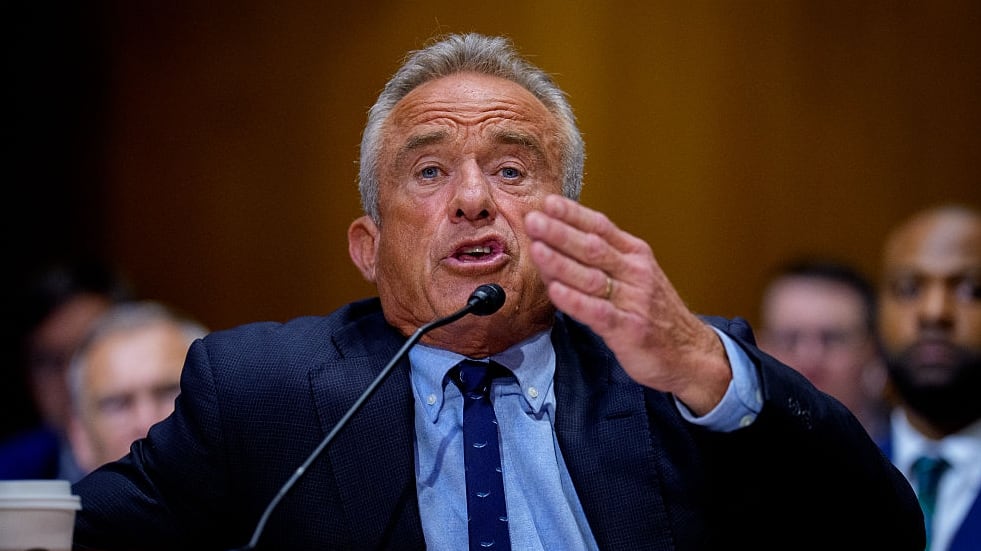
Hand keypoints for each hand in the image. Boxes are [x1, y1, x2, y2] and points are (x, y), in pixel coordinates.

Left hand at [524, 194, 730, 414]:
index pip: (601, 227)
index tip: (547, 202)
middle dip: (560, 232)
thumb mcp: (635, 277)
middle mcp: (636, 272)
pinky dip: (575, 301)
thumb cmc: (654, 313)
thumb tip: (553, 246)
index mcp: (635, 254)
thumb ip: (601, 261)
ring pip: (592, 277)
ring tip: (537, 249)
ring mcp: (634, 300)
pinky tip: (555, 291)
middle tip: (534, 219)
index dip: (573, 214)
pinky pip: (598, 312)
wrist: (691, 353)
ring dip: (561, 262)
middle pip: (593, 248)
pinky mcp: (630, 329)